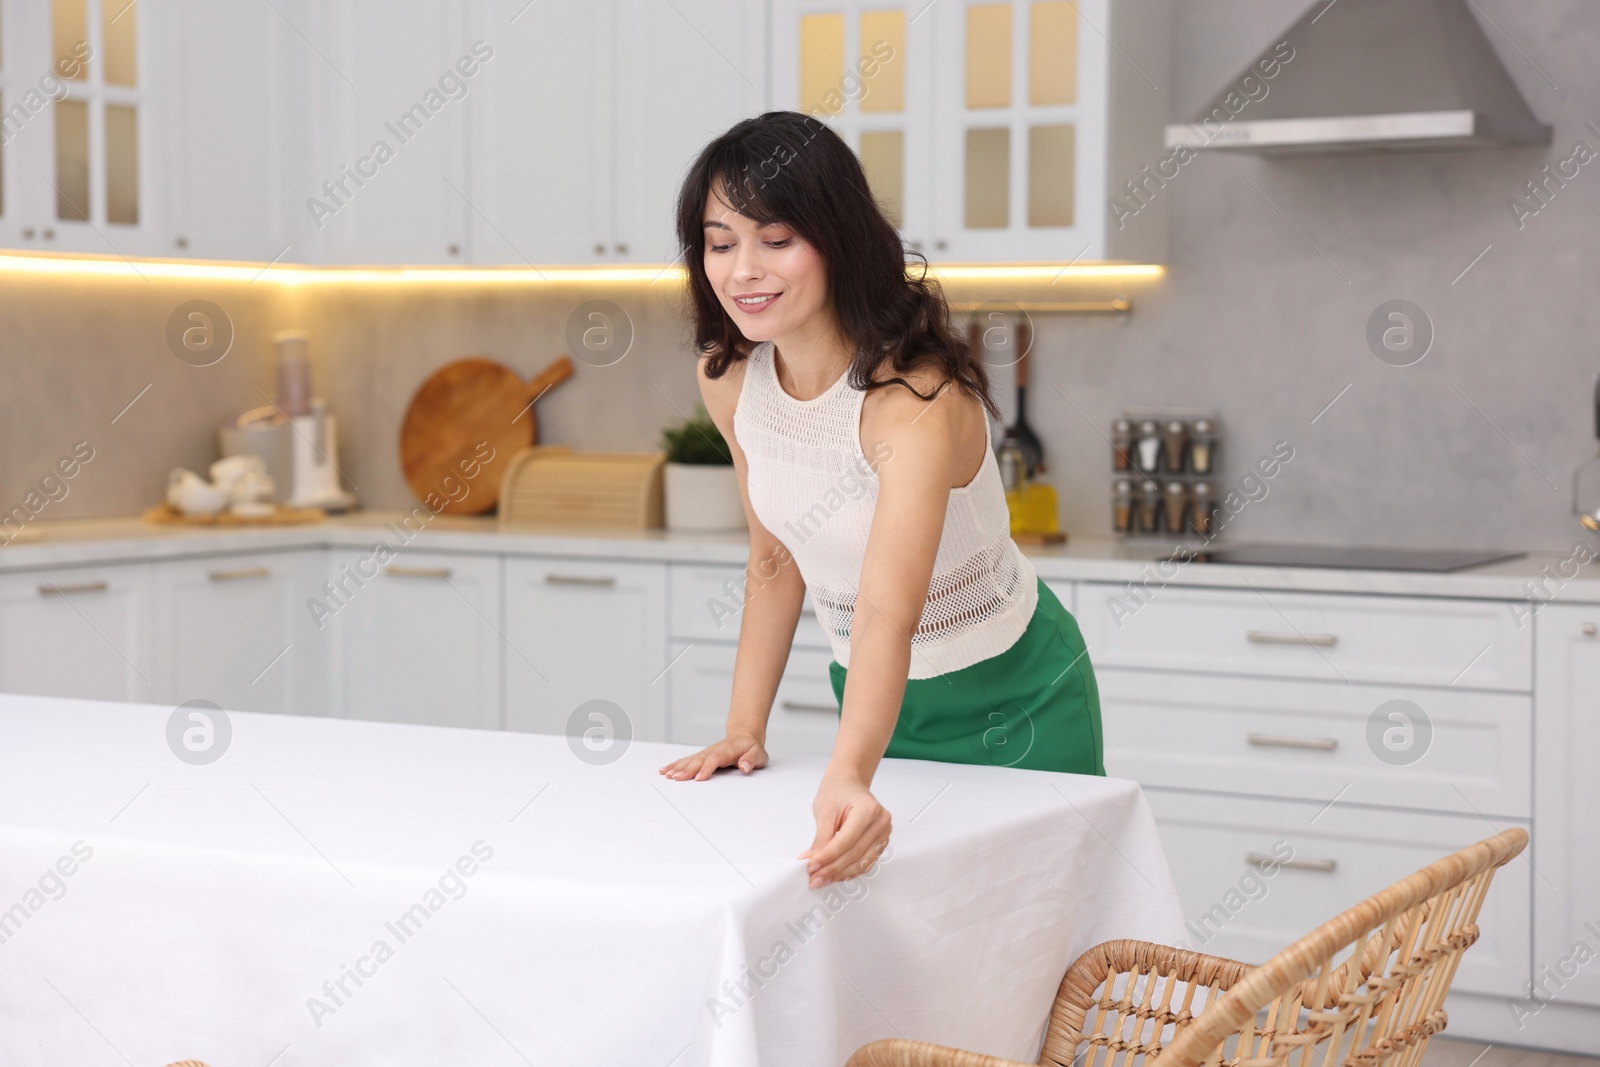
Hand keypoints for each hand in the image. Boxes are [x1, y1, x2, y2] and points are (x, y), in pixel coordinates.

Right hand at [658, 733, 767, 780]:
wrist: (744, 736)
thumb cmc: (751, 748)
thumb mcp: (758, 754)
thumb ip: (751, 760)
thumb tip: (744, 766)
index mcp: (726, 751)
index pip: (714, 759)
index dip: (706, 768)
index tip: (698, 778)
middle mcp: (713, 751)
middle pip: (698, 760)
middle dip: (686, 770)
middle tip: (676, 778)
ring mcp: (705, 753)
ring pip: (690, 760)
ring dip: (677, 767)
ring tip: (666, 775)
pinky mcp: (701, 756)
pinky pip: (687, 760)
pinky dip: (675, 765)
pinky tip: (665, 770)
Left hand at [801, 771, 890, 887]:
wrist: (848, 783)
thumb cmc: (838, 791)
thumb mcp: (824, 811)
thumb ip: (821, 839)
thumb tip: (813, 862)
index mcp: (868, 809)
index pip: (846, 840)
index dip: (828, 857)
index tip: (811, 867)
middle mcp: (881, 822)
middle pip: (854, 854)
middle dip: (832, 868)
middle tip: (814, 878)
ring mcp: (884, 833)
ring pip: (862, 862)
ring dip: (840, 874)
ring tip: (822, 879)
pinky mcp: (881, 842)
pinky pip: (866, 862)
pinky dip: (850, 870)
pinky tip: (835, 874)